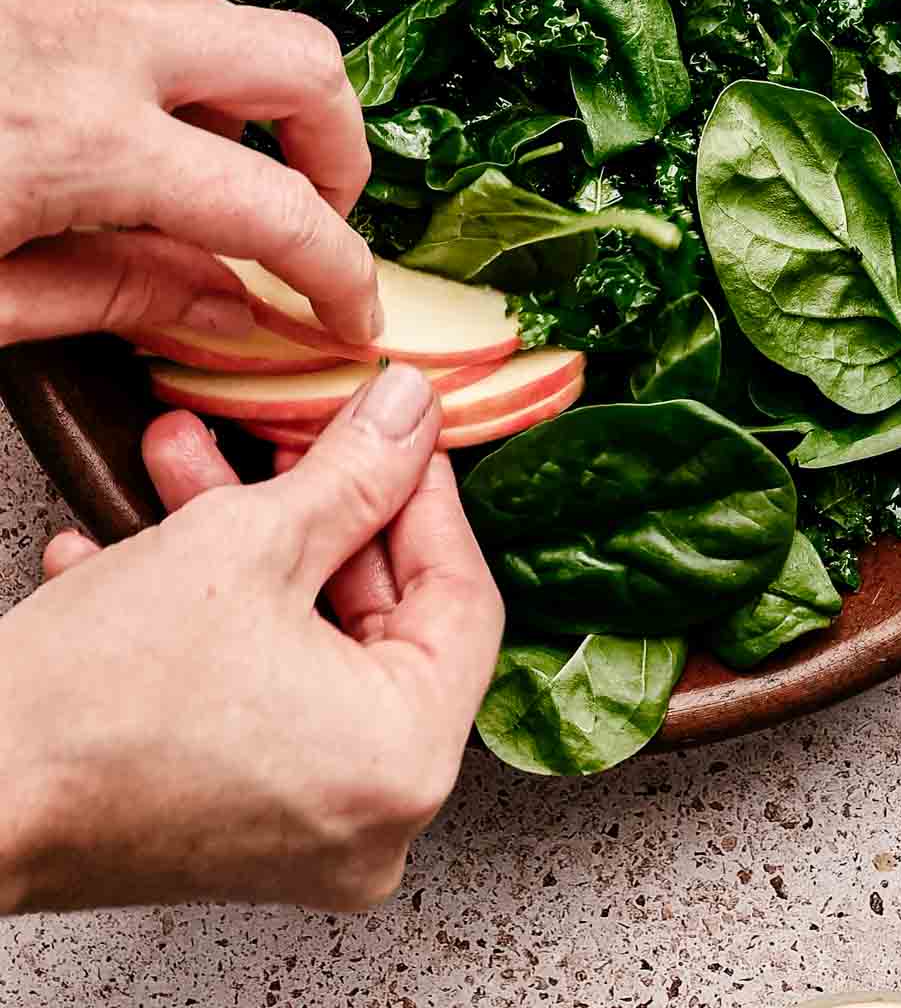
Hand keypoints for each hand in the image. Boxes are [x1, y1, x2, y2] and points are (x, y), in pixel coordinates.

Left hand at [0, 0, 379, 346]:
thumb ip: (107, 297)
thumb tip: (224, 308)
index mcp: (83, 142)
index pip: (275, 211)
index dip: (340, 275)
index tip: (352, 316)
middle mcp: (99, 37)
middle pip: (305, 64)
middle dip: (338, 148)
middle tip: (313, 215)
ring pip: (229, 22)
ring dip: (249, 101)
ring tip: (196, 181)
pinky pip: (149, 0)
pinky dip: (172, 64)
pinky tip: (119, 123)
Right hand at [0, 364, 503, 910]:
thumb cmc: (91, 704)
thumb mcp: (247, 542)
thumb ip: (353, 471)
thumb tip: (407, 417)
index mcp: (402, 759)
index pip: (462, 597)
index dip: (426, 497)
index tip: (398, 437)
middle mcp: (371, 818)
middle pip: (381, 620)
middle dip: (313, 511)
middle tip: (287, 439)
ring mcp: (306, 831)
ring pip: (307, 646)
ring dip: (249, 547)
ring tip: (188, 473)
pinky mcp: (241, 825)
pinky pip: (260, 695)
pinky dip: (218, 620)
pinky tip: (147, 550)